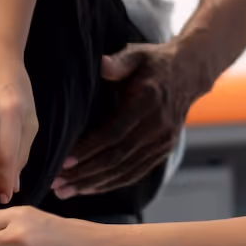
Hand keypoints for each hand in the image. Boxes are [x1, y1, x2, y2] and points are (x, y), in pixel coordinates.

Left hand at [52, 41, 209, 199]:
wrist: (189, 73)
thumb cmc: (154, 62)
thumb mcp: (137, 53)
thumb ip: (119, 61)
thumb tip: (101, 64)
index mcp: (148, 101)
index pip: (114, 132)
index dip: (89, 149)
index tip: (64, 161)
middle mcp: (158, 126)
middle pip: (117, 158)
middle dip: (84, 173)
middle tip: (55, 183)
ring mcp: (163, 141)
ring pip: (125, 171)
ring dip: (93, 183)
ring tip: (65, 191)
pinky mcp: (164, 150)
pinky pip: (136, 173)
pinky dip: (111, 183)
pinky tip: (89, 188)